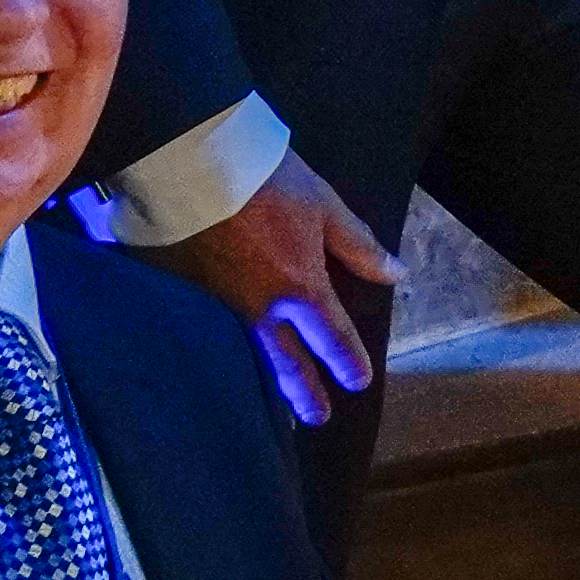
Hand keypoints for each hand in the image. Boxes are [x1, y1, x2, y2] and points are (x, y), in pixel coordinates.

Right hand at [141, 155, 395, 423]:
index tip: (358, 381)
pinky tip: (222, 366)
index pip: (332, 337)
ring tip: (274, 408)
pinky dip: (219, 356)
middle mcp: (260, 309)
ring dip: (264, 384)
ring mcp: (218, 308)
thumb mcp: (323, 206)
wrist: (193, 162)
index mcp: (299, 288)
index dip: (347, 362)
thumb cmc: (265, 179)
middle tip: (316, 418)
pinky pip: (207, 338)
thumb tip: (396, 274)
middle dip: (304, 393)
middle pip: (287, 363)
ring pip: (247, 357)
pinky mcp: (184, 297)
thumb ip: (357, 245)